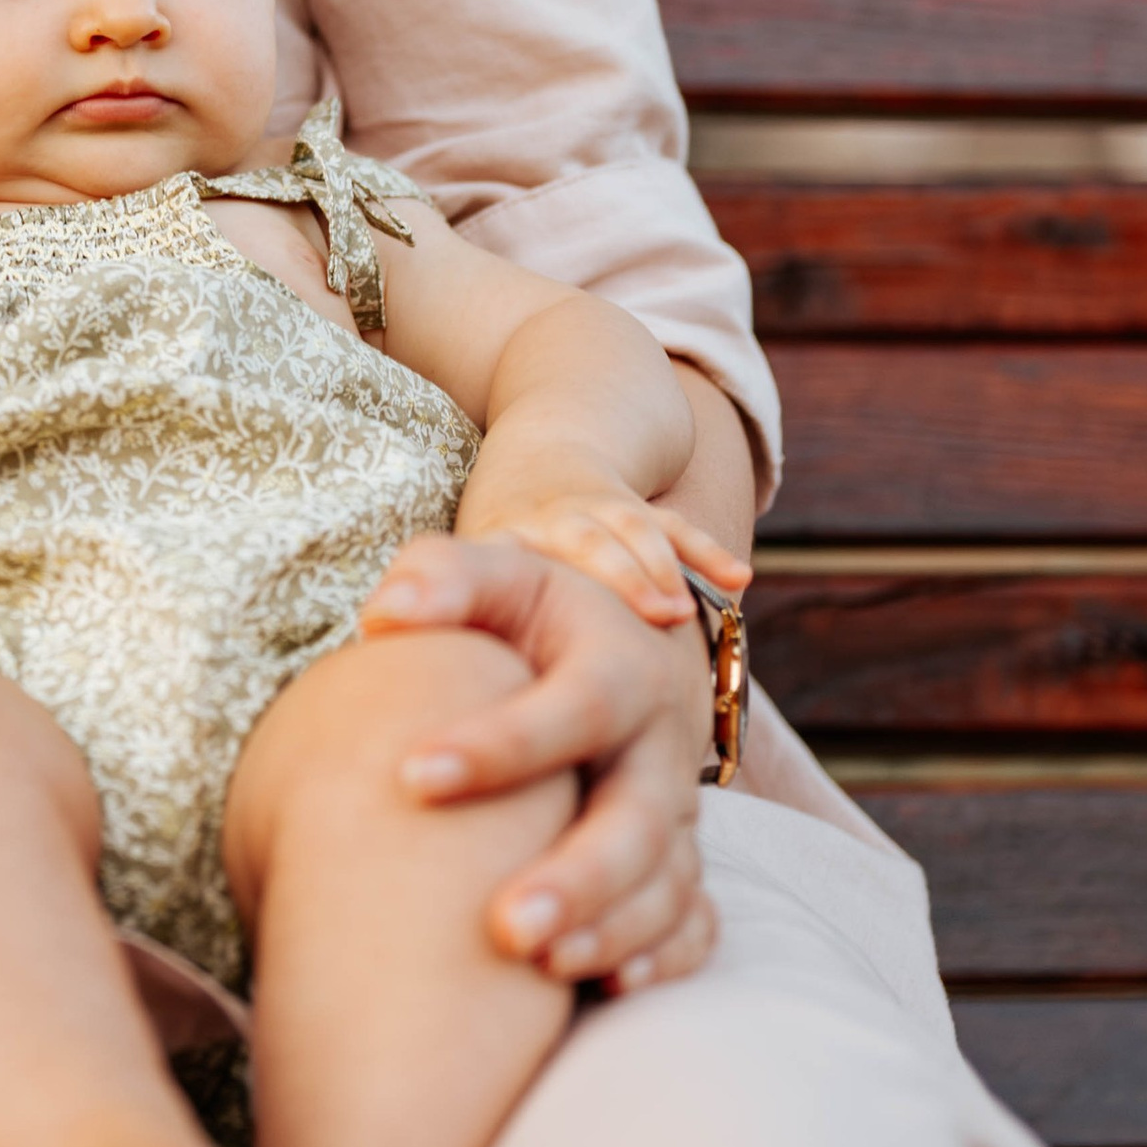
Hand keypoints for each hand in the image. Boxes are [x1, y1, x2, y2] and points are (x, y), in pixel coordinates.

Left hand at [361, 534, 717, 995]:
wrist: (600, 647)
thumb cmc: (522, 614)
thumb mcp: (494, 574)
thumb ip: (442, 576)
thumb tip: (387, 613)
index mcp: (619, 667)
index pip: (574, 707)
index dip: (500, 745)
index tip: (411, 775)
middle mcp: (659, 747)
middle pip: (637, 818)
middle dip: (577, 877)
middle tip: (503, 929)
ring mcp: (673, 813)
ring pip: (665, 883)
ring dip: (611, 930)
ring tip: (539, 969)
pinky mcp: (676, 864)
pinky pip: (690, 921)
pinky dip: (662, 956)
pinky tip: (607, 989)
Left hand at [466, 459, 750, 635]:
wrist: (540, 465)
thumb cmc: (494, 560)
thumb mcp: (461, 579)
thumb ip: (453, 613)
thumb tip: (408, 680)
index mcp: (501, 542)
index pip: (501, 563)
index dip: (519, 597)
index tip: (536, 641)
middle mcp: (552, 520)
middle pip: (577, 538)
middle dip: (609, 576)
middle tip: (632, 621)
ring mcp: (600, 512)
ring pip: (630, 527)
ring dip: (654, 568)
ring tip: (678, 614)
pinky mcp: (641, 515)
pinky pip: (677, 527)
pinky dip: (705, 552)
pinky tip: (738, 578)